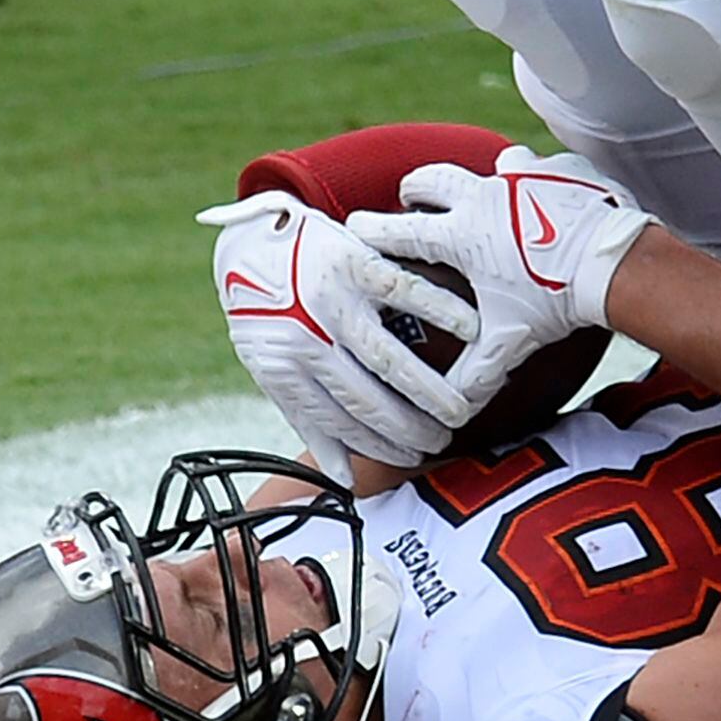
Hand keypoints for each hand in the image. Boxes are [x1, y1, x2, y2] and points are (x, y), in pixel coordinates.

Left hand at [200, 192, 468, 472]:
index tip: (412, 457)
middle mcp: (307, 339)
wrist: (249, 243)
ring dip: (430, 390)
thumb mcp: (272, 367)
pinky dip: (442, 312)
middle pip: (368, 399)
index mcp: (284, 368)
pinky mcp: (355, 262)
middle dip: (411, 428)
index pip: (339, 422)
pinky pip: (407, 293)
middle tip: (443, 438)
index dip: (380, 446)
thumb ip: (308, 419)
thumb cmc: (267, 313)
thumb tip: (341, 477)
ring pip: (389, 358)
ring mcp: (332, 301)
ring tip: (460, 408)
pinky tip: (471, 332)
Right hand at [355, 146, 648, 417]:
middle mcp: (484, 196)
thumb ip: (474, 375)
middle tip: (409, 196)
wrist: (614, 263)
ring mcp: (523, 176)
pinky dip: (536, 178)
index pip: (400, 230)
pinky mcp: (559, 169)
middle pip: (433, 180)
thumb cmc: (557, 303)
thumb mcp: (509, 342)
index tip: (351, 228)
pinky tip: (543, 191)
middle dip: (416, 188)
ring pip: (488, 164)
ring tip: (479, 193)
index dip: (372, 230)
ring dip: (480, 179)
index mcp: (461, 235)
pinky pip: (540, 165)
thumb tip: (449, 411)